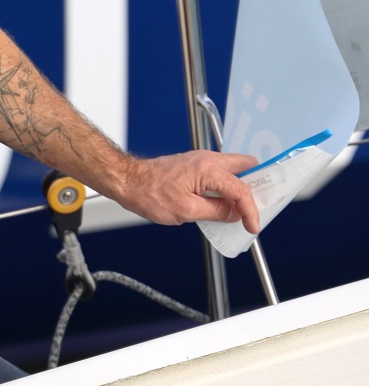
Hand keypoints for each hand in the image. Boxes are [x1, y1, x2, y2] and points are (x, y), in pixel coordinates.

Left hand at [113, 150, 259, 233]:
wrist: (127, 181)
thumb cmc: (150, 194)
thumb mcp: (187, 211)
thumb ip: (216, 212)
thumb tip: (234, 214)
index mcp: (208, 169)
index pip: (241, 189)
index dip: (251, 210)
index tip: (252, 226)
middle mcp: (206, 159)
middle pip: (245, 166)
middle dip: (256, 186)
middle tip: (258, 207)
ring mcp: (199, 160)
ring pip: (232, 169)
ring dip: (240, 186)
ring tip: (242, 208)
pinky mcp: (192, 165)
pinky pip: (218, 173)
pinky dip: (226, 186)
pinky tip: (224, 203)